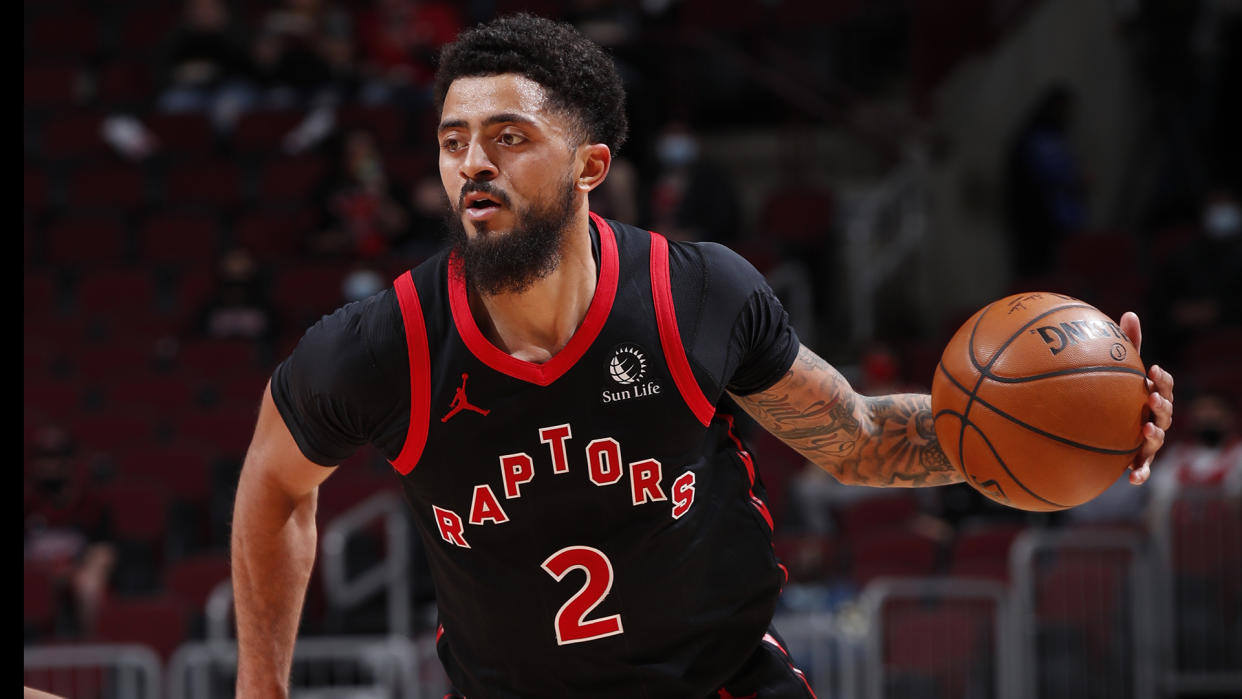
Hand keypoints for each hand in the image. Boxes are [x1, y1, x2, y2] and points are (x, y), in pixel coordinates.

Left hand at [1120, 311, 1174, 483]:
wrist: (1102, 430)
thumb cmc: (1115, 395)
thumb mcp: (1121, 370)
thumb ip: (1126, 346)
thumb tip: (1129, 313)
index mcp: (1150, 396)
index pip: (1162, 385)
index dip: (1161, 379)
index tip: (1152, 370)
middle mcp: (1153, 418)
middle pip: (1165, 412)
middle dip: (1162, 404)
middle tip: (1151, 397)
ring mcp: (1147, 440)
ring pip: (1157, 439)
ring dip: (1154, 435)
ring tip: (1146, 430)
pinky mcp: (1136, 460)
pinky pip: (1141, 469)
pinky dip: (1140, 474)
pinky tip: (1132, 478)